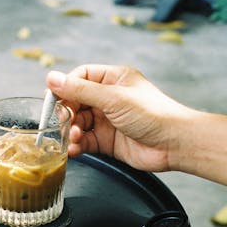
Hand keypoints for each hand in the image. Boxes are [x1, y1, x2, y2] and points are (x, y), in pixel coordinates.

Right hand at [46, 64, 191, 171]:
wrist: (174, 144)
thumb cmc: (153, 114)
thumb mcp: (113, 98)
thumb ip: (80, 90)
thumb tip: (52, 78)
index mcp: (113, 79)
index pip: (80, 77)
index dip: (64, 87)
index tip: (52, 99)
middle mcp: (109, 99)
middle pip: (76, 102)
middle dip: (67, 113)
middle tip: (63, 122)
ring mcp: (108, 120)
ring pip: (78, 123)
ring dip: (71, 130)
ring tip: (73, 137)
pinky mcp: (107, 141)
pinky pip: (85, 141)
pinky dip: (77, 145)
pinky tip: (74, 149)